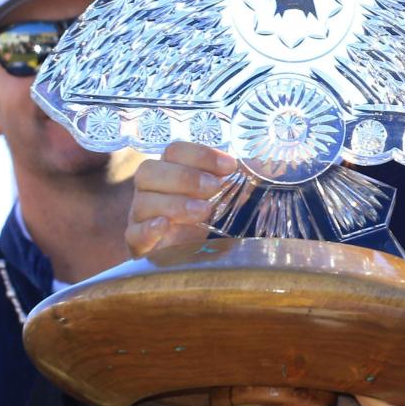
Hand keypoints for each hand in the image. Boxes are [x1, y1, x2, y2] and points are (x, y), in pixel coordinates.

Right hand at [126, 141, 237, 256]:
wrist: (189, 255)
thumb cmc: (208, 216)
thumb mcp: (227, 194)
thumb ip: (243, 178)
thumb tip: (271, 166)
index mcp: (170, 169)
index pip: (174, 151)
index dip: (201, 154)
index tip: (230, 166)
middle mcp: (150, 189)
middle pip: (149, 171)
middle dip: (184, 177)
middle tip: (214, 187)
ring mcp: (140, 216)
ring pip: (143, 202)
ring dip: (175, 204)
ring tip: (204, 211)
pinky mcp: (138, 244)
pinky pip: (133, 234)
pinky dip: (148, 228)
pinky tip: (164, 226)